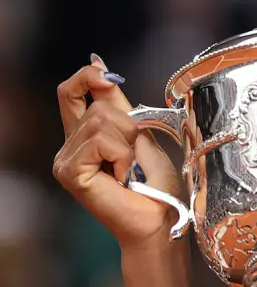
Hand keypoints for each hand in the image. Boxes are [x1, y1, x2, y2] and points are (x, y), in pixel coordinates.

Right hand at [53, 63, 183, 248]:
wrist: (160, 221)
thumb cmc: (156, 188)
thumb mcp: (139, 136)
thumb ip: (117, 104)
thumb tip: (99, 65)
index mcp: (83, 138)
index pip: (69, 92)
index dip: (87, 77)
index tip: (107, 77)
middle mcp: (69, 148)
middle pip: (97, 107)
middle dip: (128, 127)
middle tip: (135, 160)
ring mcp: (65, 161)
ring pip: (100, 121)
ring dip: (128, 144)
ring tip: (130, 172)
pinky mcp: (69, 172)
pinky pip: (100, 140)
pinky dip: (121, 155)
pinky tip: (123, 178)